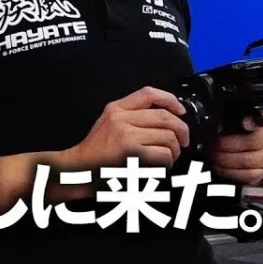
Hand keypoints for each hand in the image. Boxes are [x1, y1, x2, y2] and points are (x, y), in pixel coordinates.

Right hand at [67, 87, 190, 169]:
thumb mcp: (108, 122)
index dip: (170, 100)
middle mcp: (121, 119)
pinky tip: (161, 166)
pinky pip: (164, 154)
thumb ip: (130, 115)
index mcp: (115, 109)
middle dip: (181, 130)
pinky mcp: (133, 155)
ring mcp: (127, 137)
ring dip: (174, 150)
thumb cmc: (96, 151)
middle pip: (165, 117)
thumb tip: (165, 115)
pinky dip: (168, 162)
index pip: (149, 94)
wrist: (79, 170)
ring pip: (168, 137)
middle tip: (183, 140)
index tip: (180, 110)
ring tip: (168, 156)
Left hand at [211, 108, 262, 184]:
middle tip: (212, 146)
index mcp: (257, 119)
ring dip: (225, 159)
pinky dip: (230, 172)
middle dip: (226, 144)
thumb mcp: (222, 121)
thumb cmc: (223, 133)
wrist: (224, 151)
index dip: (258, 119)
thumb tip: (217, 127)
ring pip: (248, 160)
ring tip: (213, 157)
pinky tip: (220, 168)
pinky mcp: (262, 171)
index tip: (245, 124)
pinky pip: (248, 175)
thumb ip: (223, 120)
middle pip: (252, 141)